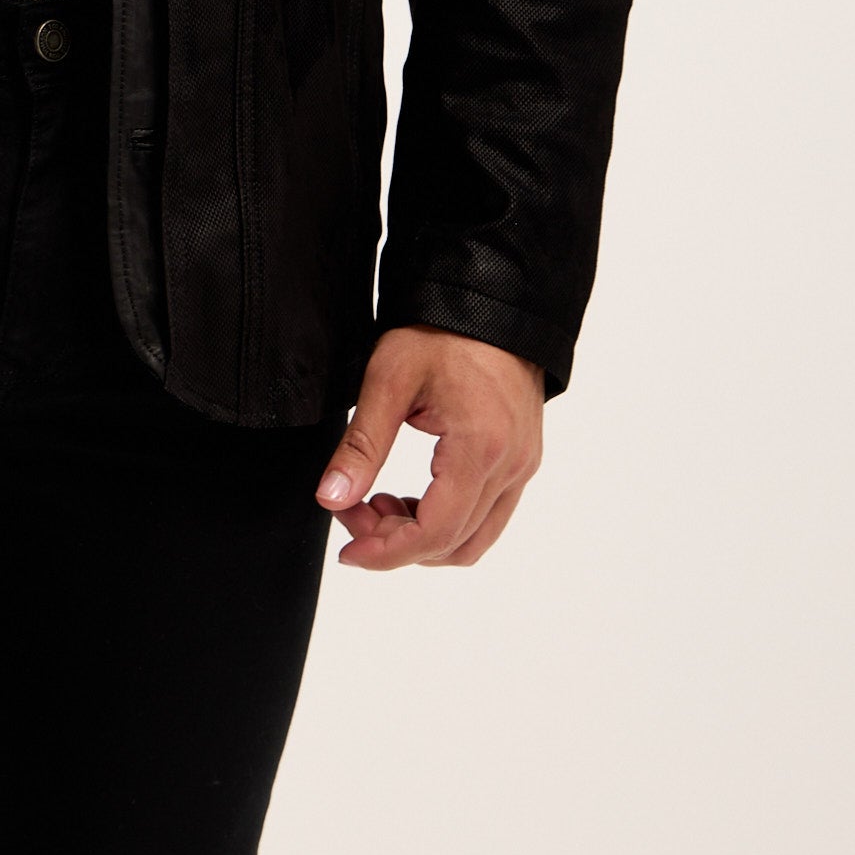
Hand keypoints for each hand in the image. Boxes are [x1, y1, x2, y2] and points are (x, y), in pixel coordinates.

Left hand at [316, 325, 543, 569]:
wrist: (491, 302)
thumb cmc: (442, 331)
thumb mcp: (389, 379)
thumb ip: (361, 445)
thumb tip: (331, 498)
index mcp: (481, 449)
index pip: (434, 533)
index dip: (386, 552)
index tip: (348, 550)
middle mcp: (512, 467)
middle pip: (453, 544)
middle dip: (396, 544)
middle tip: (352, 514)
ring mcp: (522, 466)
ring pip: (474, 539)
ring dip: (423, 538)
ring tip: (378, 504)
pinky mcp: (522, 460)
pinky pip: (487, 516)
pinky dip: (447, 522)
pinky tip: (411, 495)